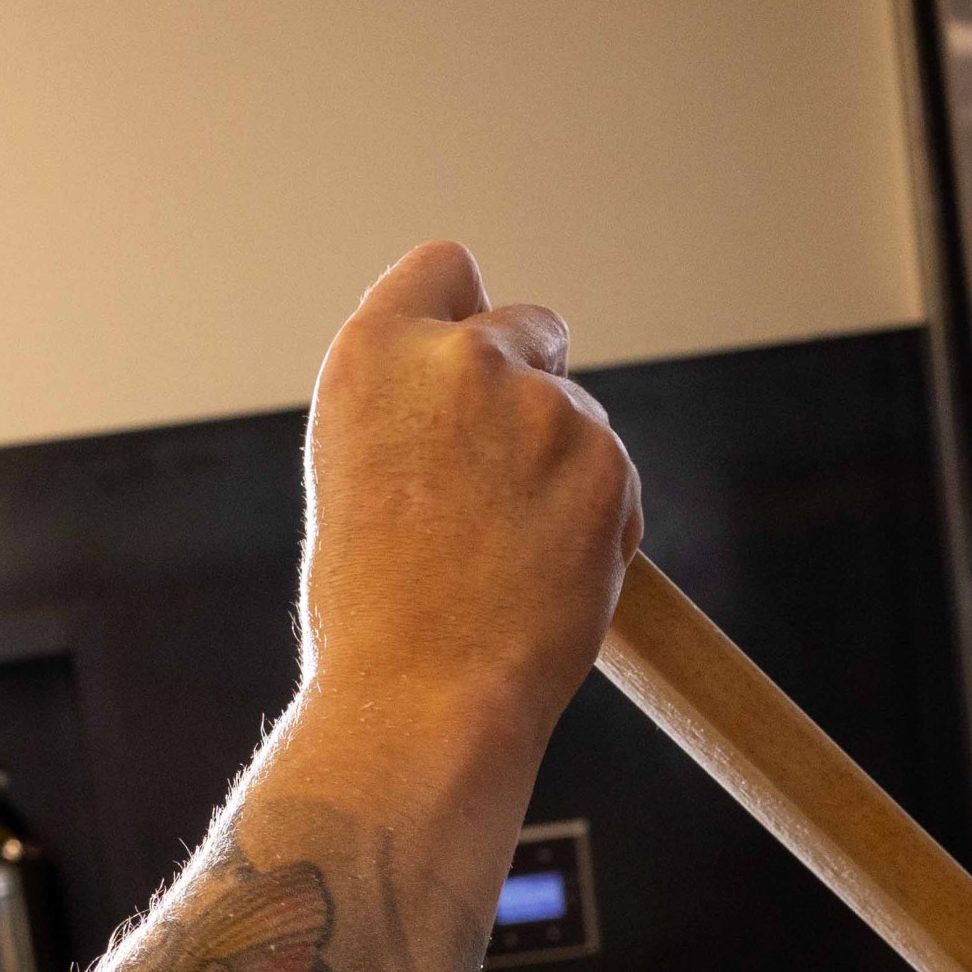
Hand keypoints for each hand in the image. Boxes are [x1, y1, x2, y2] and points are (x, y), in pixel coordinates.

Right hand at [299, 242, 643, 755]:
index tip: (472, 360)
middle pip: (532, 328)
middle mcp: (460, 358)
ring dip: (563, 469)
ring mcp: (541, 406)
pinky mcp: (607, 462)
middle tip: (500, 487)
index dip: (464, 316)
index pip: (445, 270)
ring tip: (508, 561)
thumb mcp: (355, 473)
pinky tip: (550, 579)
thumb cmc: (373, 617)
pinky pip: (617, 477)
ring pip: (581, 415)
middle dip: (532, 385)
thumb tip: (482, 390)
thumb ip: (414, 408)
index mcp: (372, 355)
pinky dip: (598, 520)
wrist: (421, 702)